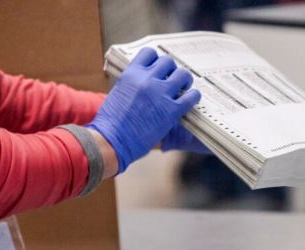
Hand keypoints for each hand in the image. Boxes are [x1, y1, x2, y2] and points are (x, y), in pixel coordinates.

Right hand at [86, 47, 200, 173]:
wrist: (112, 140)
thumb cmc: (111, 121)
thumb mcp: (119, 92)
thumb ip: (133, 83)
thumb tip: (145, 81)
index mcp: (131, 73)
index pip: (149, 53)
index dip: (156, 60)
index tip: (159, 69)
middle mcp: (147, 79)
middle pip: (168, 62)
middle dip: (172, 70)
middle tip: (173, 80)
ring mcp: (160, 94)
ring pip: (182, 75)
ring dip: (185, 80)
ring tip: (184, 88)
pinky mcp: (171, 111)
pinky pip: (191, 97)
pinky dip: (193, 97)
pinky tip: (190, 100)